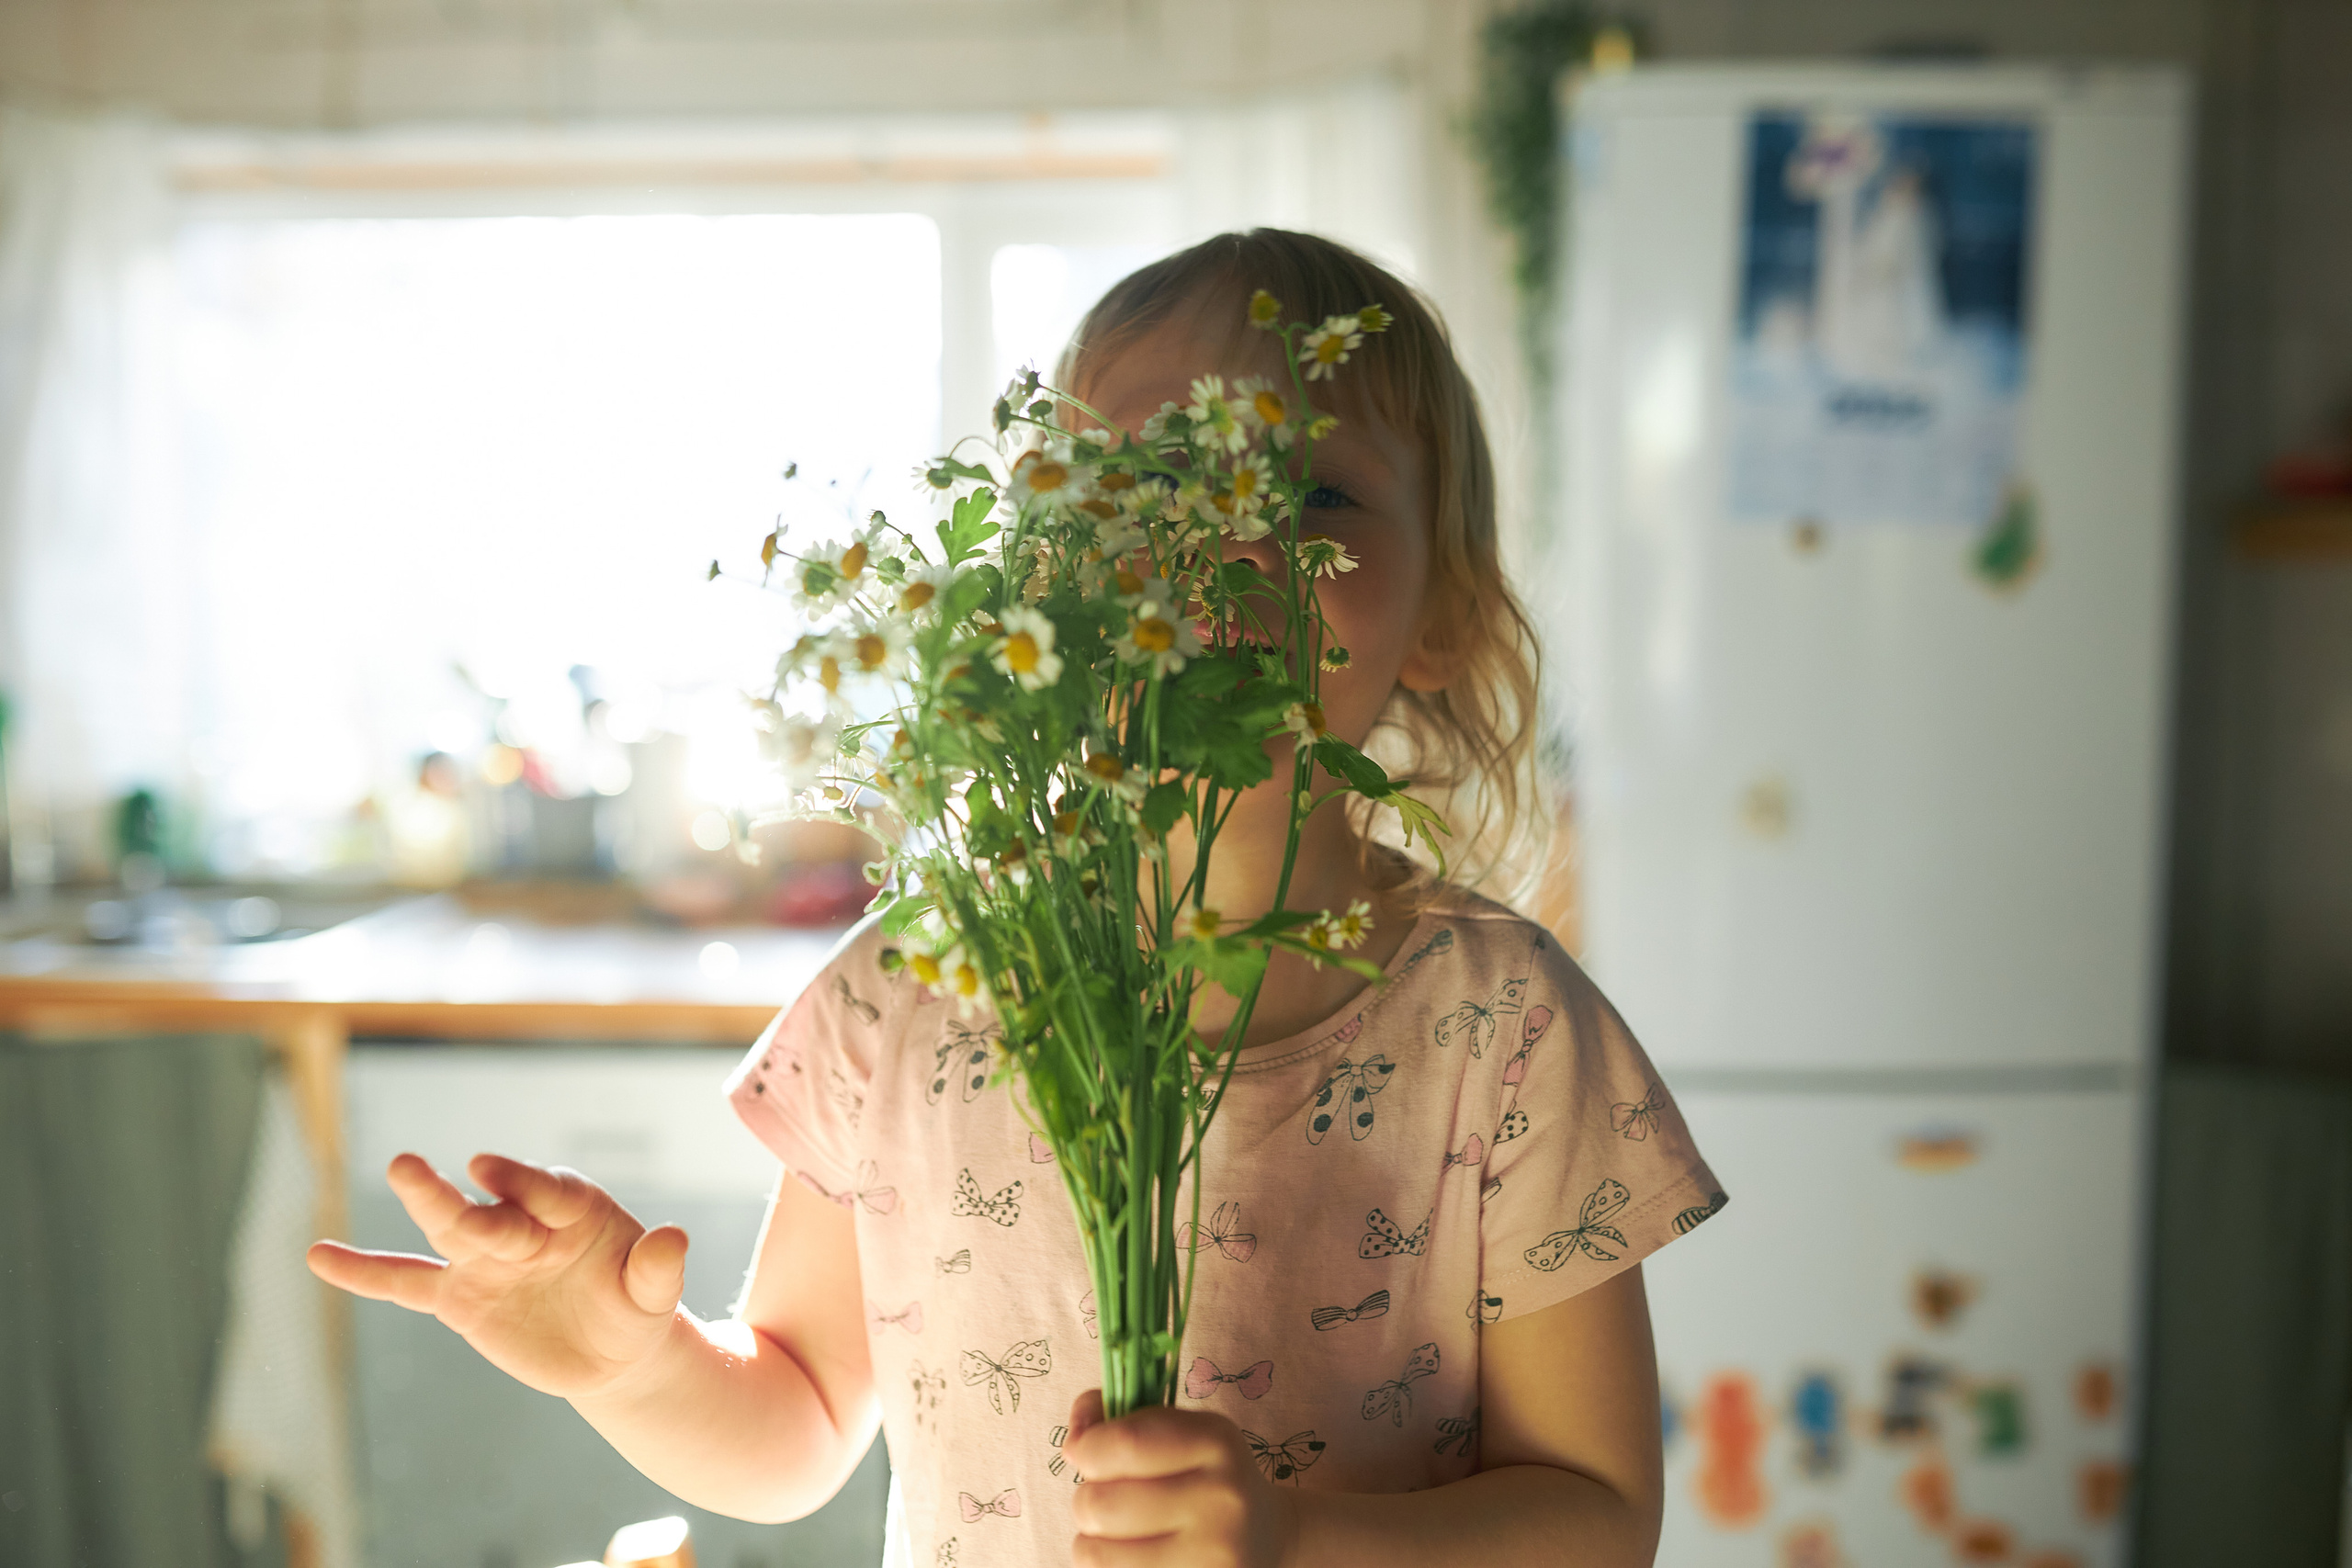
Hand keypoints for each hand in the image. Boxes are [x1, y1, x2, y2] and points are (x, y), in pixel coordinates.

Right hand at [307, 1152, 686, 1399]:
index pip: (543, 1190)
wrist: (612, 1350)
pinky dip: (365, 1273)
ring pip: (447, 1232)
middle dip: (457, 1199)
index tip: (487, 1169)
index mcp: (573, 1208)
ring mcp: (486, 1259)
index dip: (519, 1182)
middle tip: (411, 1170)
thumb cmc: (635, 1307)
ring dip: (424, 1204)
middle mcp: (522, 1223)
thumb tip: (674, 1239)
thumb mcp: (654, 1294)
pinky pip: (406, 1285)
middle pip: (487, 1211)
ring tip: (394, 1171)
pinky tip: (320, 1255)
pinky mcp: (459, 1297)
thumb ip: (657, 1268)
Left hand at [1063, 1388, 1296, 1567]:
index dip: (1086, 1448)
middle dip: (1087, 1500)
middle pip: (1100, 1504)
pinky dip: (1109, 1567)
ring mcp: (1213, 1555)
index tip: (1085, 1452)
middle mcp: (1221, 1499)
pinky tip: (1135, 1556)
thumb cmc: (1203, 1476)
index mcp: (1215, 1442)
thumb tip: (1075, 1435)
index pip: (1125, 1443)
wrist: (1266, 1536)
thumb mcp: (1179, 1431)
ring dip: (1092, 1541)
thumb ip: (1118, 1418)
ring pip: (1096, 1553)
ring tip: (1119, 1533)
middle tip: (1107, 1499)